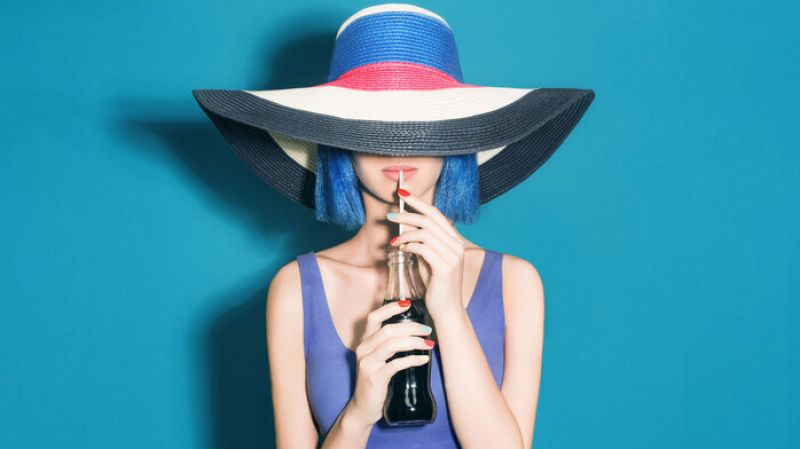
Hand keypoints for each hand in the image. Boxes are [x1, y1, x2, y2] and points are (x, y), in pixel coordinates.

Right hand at [346, 300, 434, 426]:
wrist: (363, 407)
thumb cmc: (375, 380)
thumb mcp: (378, 359)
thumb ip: (388, 344)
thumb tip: (414, 330)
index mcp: (364, 342)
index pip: (374, 317)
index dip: (390, 308)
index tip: (408, 304)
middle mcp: (363, 349)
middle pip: (388, 330)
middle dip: (411, 327)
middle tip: (428, 330)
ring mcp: (367, 363)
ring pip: (392, 344)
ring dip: (414, 341)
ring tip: (428, 343)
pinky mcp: (375, 377)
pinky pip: (397, 364)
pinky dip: (413, 359)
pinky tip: (424, 359)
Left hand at [387, 188, 468, 320]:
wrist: (446, 310)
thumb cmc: (435, 285)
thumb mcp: (427, 258)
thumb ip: (421, 242)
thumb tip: (404, 223)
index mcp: (454, 240)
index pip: (436, 213)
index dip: (419, 202)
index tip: (403, 194)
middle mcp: (456, 245)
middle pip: (430, 219)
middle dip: (408, 214)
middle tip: (390, 215)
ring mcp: (453, 256)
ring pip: (425, 233)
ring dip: (405, 233)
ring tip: (393, 240)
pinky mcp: (445, 267)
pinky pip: (423, 248)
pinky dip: (409, 245)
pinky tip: (401, 250)